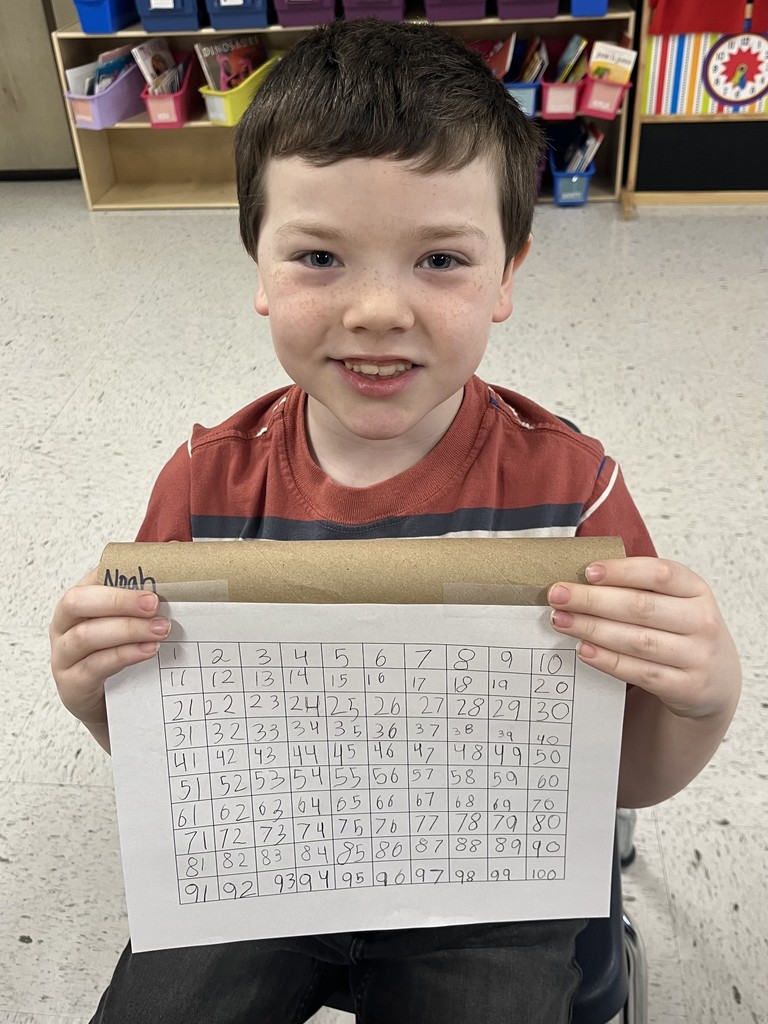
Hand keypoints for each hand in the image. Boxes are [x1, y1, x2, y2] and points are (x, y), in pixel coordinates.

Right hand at [49, 569, 170, 741]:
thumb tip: (175, 555)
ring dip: (127, 629)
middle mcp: (63, 625)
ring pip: (86, 635)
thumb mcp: (131, 623)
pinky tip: (148, 651)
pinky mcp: (71, 684)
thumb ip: (145, 595)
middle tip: (154, 603)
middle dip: (119, 600)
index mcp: (78, 602)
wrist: (111, 706)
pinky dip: (124, 655)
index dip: (118, 573)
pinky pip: (94, 666)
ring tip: (160, 629)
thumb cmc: (120, 656)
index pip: (91, 578)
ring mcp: (63, 656)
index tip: (152, 575)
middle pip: (78, 602)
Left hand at [548, 558, 739, 719]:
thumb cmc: (680, 629)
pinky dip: (608, 660)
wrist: (714, 678)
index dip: (622, 571)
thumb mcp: (674, 601)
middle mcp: (701, 621)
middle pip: (641, 607)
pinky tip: (584, 649)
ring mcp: (696, 656)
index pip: (660, 573)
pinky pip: (640, 672)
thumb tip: (581, 579)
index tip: (588, 571)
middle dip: (592, 600)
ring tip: (563, 621)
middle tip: (558, 595)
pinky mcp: (686, 686)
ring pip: (637, 640)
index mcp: (696, 589)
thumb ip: (637, 587)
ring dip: (593, 629)